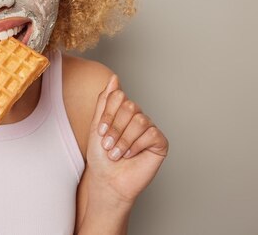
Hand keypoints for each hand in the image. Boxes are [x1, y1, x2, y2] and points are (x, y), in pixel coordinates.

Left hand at [85, 75, 168, 204]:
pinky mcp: (160, 142)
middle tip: (108, 145)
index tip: (101, 132)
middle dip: (116, 128)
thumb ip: (105, 101)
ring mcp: (150, 129)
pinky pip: (152, 134)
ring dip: (124, 140)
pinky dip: (136, 146)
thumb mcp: (97, 125)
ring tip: (117, 154)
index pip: (119, 96)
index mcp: (122, 112)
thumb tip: (114, 78)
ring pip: (140, 121)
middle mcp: (138, 117)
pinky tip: (131, 155)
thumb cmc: (101, 156)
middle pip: (130, 106)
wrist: (107, 179)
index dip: (108, 114)